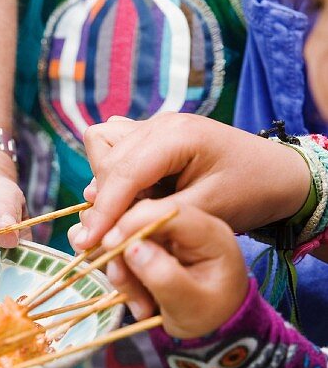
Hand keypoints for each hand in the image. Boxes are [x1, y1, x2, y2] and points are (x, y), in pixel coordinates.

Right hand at [69, 112, 310, 250]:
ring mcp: (156, 125)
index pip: (123, 173)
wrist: (279, 175)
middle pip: (107, 159)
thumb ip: (157, 216)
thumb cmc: (251, 192)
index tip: (87, 245)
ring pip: (104, 145)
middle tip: (105, 240)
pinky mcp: (154, 135)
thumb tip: (109, 229)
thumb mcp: (207, 211)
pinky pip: (116, 146)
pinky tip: (130, 197)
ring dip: (105, 181)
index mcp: (179, 135)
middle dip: (102, 202)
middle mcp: (161, 123)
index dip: (102, 212)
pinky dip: (114, 172)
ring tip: (122, 213)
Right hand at [101, 200, 248, 337]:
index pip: (168, 212)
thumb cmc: (210, 315)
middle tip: (123, 286)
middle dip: (123, 254)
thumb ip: (164, 277)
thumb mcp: (191, 305)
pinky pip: (126, 254)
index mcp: (208, 233)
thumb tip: (132, 248)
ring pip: (128, 239)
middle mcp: (188, 227)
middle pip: (141, 221)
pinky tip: (140, 302)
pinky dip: (125, 278)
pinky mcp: (155, 247)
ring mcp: (170, 237)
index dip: (135, 222)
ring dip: (124, 273)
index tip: (109, 244)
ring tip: (141, 307)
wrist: (215, 327)